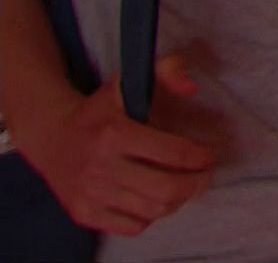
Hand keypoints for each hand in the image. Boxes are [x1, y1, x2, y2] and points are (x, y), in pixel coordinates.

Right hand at [13, 54, 214, 235]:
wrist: (50, 135)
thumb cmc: (99, 111)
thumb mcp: (127, 82)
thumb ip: (166, 70)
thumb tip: (191, 87)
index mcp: (114, 133)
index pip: (174, 153)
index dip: (201, 157)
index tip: (208, 155)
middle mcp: (100, 166)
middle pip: (167, 188)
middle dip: (197, 183)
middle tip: (204, 175)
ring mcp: (90, 193)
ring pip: (152, 210)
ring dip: (178, 200)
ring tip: (183, 187)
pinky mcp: (83, 213)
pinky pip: (132, 226)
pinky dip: (151, 216)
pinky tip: (153, 200)